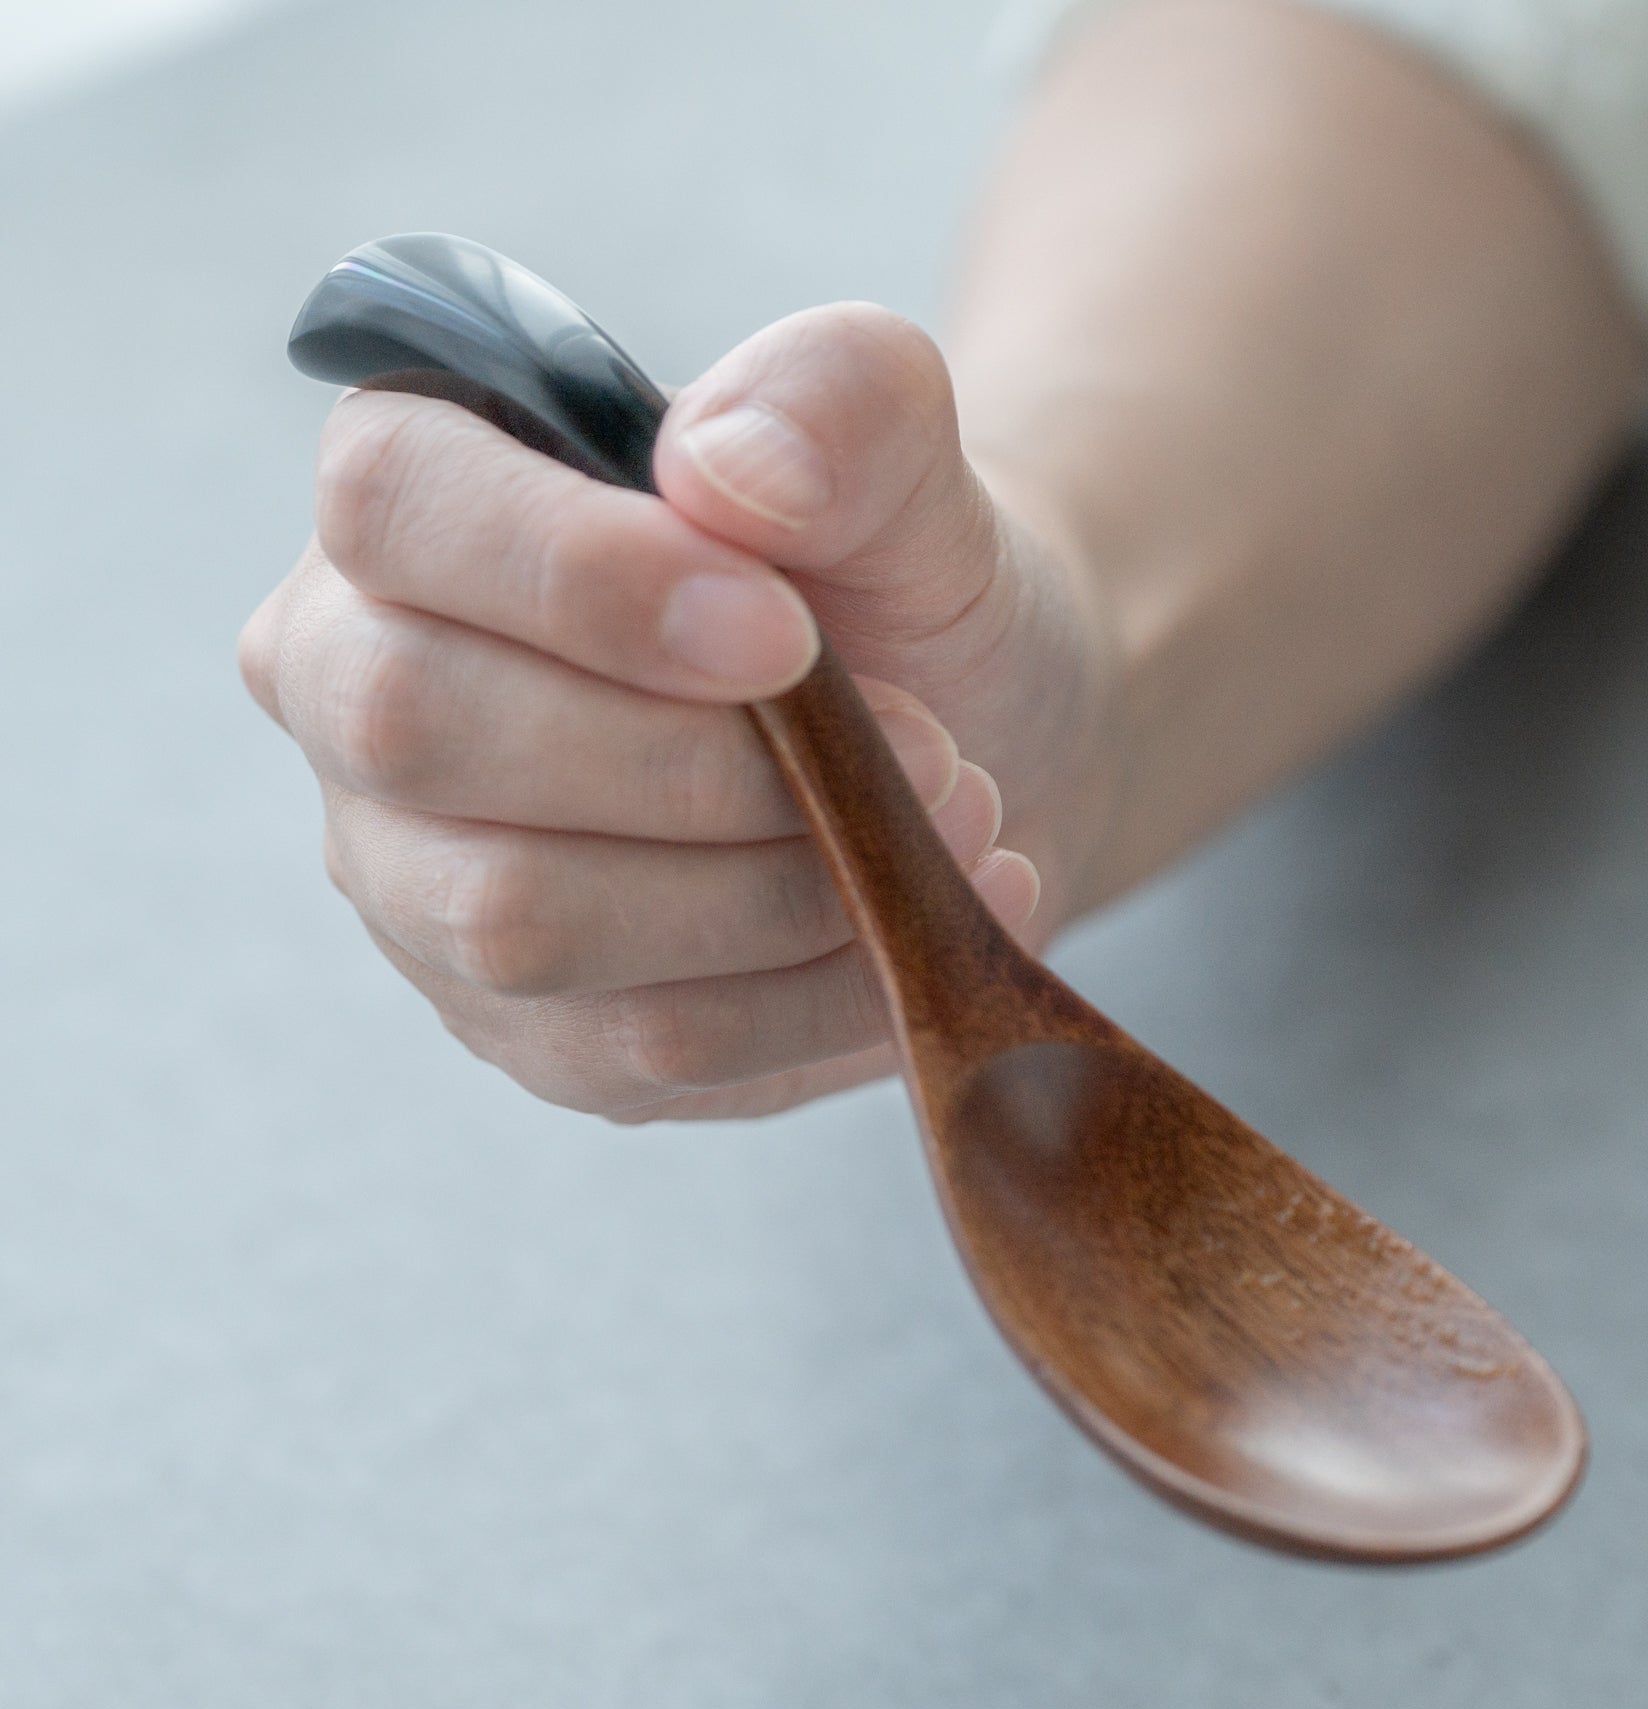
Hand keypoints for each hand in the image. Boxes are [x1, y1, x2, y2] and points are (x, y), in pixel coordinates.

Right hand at [239, 305, 1117, 1119]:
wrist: (963, 735)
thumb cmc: (887, 579)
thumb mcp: (906, 456)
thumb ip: (835, 399)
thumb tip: (731, 475)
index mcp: (416, 502)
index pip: (396, 508)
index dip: (583, 578)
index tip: (789, 632)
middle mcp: (362, 694)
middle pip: (425, 732)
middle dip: (701, 764)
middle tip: (926, 750)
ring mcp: (421, 883)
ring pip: (525, 922)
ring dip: (779, 890)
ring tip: (953, 826)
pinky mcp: (527, 1028)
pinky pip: (644, 1048)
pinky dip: (816, 998)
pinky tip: (919, 925)